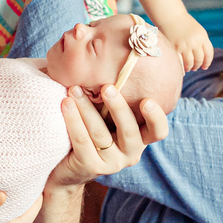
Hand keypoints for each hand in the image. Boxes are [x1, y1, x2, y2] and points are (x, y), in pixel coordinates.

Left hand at [46, 83, 169, 189]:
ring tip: (74, 89)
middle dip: (118, 107)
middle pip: (129, 130)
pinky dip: (73, 121)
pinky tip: (65, 105)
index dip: (156, 117)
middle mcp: (131, 152)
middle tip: (107, 87)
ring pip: (101, 133)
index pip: (158, 131)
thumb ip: (112, 98)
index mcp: (139, 138)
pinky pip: (83, 142)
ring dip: (86, 108)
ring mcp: (113, 163)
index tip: (147, 100)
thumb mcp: (105, 116)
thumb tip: (114, 55)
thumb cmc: (89, 131)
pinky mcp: (92, 168)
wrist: (66, 168)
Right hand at [162, 13, 213, 71]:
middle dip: (198, 65)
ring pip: (190, 63)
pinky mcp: (174, 48)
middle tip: (195, 68)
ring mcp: (184, 46)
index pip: (209, 54)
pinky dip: (181, 69)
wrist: (170, 16)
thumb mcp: (198, 31)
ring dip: (190, 67)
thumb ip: (202, 43)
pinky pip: (180, 63)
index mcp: (202, 37)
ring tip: (188, 68)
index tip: (205, 67)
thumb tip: (204, 59)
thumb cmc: (184, 24)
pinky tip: (182, 70)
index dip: (207, 62)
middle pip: (199, 59)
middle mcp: (194, 42)